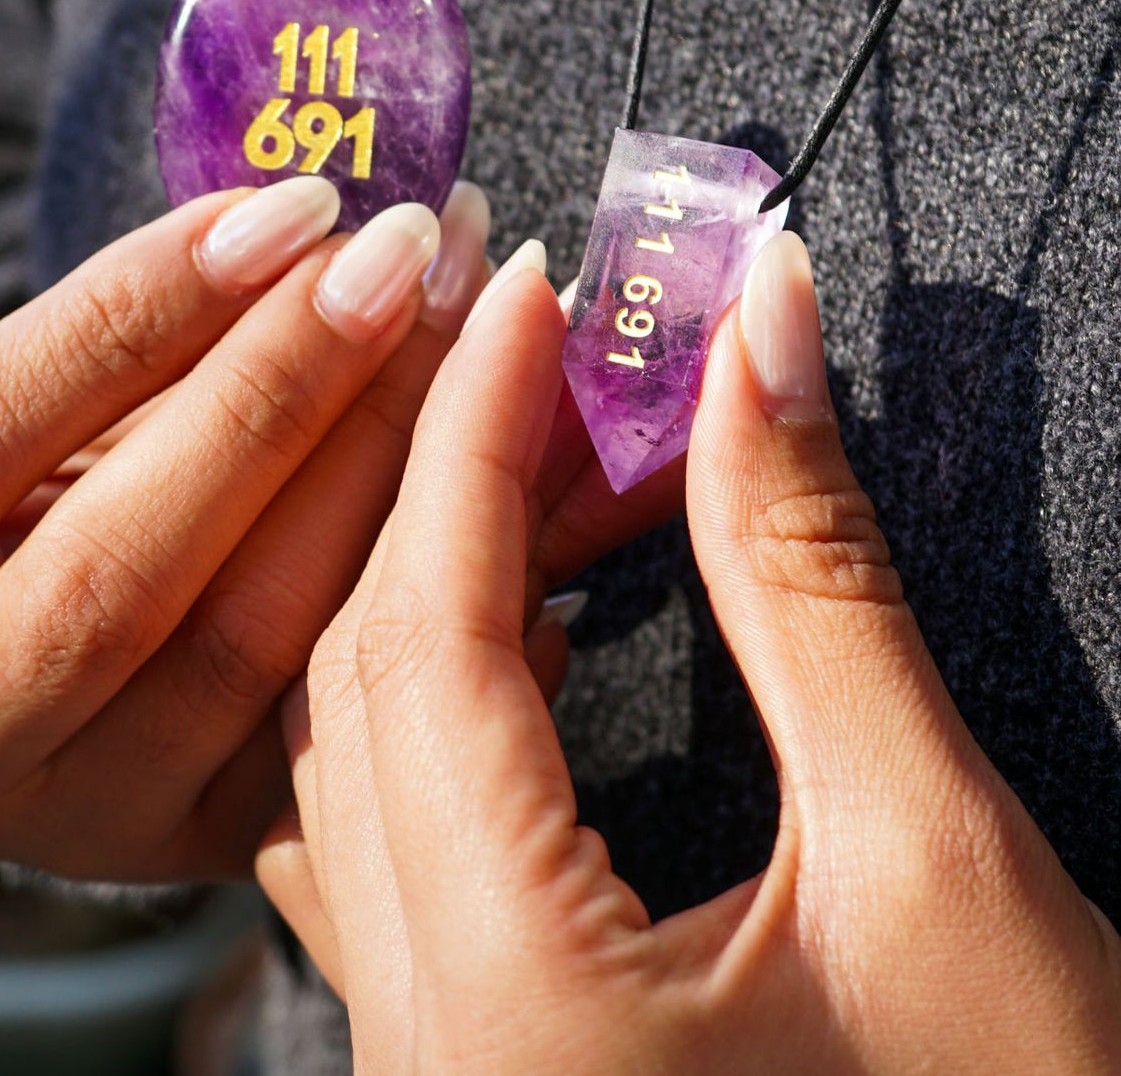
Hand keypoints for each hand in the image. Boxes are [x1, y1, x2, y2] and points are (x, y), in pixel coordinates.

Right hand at [0, 178, 487, 877]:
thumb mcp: (21, 407)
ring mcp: (63, 823)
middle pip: (113, 568)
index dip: (133, 310)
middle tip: (408, 256)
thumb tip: (317, 229)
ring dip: (378, 472)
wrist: (21, 634)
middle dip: (282, 390)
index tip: (293, 206)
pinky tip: (507, 485)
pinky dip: (428, 596)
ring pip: (237, 650)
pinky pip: (328, 721)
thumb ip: (134, 337)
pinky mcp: (187, 847)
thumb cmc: (15, 483)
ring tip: (469, 333)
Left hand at [259, 234, 1120, 1073]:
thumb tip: (763, 344)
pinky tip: (510, 621)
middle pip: (363, 683)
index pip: (427, 634)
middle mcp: (419, 1046)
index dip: (474, 432)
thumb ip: (814, 584)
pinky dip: (433, 690)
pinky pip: (381, 829)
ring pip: (352, 753)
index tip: (526, 291)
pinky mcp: (469, 1055)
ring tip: (527, 451)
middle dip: (442, 483)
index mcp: (511, 1009)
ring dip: (431, 577)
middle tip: (532, 346)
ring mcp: (426, 1058)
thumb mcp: (939, 866)